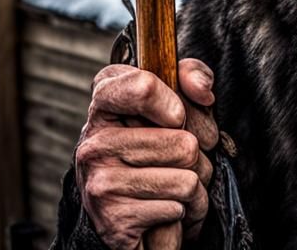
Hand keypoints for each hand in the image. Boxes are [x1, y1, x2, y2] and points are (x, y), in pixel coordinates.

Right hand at [76, 59, 218, 249]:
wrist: (134, 211)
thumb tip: (203, 91)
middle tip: (178, 159)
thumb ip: (193, 76)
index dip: (175, 103)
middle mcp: (94, 141)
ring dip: (196, 184)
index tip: (178, 116)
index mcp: (105, 102)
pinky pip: (179, 206)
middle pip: (184, 143)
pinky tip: (166, 207)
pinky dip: (186, 209)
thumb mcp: (180, 100)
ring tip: (174, 184)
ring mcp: (99, 181)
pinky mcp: (113, 219)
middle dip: (198, 154)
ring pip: (187, 177)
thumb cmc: (162, 143)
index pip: (143, 86)